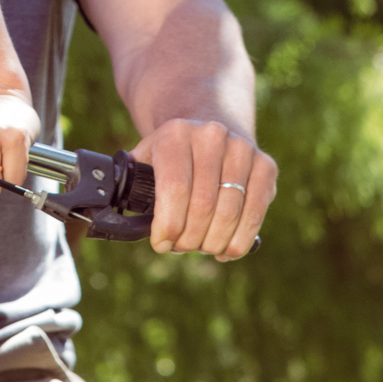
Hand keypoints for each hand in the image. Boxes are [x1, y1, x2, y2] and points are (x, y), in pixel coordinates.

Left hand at [133, 119, 275, 259]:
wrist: (210, 132)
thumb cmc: (172, 157)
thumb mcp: (146, 158)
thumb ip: (131, 184)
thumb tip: (115, 219)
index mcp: (176, 134)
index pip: (174, 189)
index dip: (168, 225)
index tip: (161, 244)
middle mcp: (212, 136)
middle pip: (203, 206)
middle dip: (189, 238)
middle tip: (181, 247)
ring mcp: (242, 149)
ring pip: (229, 213)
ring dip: (212, 242)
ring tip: (201, 247)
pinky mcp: (266, 166)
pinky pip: (255, 214)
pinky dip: (239, 240)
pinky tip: (226, 249)